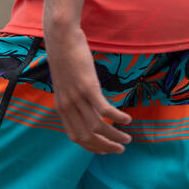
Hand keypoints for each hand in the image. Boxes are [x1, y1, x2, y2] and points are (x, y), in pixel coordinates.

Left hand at [44, 22, 131, 153]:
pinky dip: (117, 118)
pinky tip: (127, 120)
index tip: (105, 150)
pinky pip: (105, 110)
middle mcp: (68, 105)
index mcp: (61, 106)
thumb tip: (84, 106)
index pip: (75, 136)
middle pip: (87, 136)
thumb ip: (72, 97)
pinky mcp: (88, 86)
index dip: (92, 147)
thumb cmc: (65, 57)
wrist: (61, 38)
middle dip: (105, 146)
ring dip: (115, 136)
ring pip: (97, 126)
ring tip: (127, 138)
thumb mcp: (65, 82)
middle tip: (120, 149)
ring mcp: (77, 97)